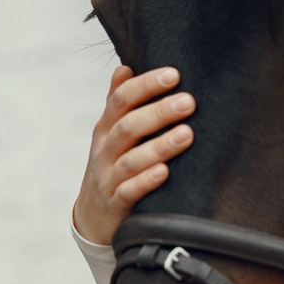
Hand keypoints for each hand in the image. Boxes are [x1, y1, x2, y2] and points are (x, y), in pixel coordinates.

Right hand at [72, 65, 194, 243]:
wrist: (94, 216)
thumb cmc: (113, 166)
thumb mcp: (111, 134)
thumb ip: (118, 103)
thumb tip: (125, 67)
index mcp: (106, 129)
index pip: (121, 100)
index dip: (145, 86)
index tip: (174, 74)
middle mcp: (105, 151)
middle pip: (128, 127)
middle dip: (159, 113)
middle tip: (189, 101)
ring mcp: (108, 178)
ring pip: (131, 160)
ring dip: (160, 146)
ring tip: (187, 134)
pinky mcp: (116, 204)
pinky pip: (130, 191)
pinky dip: (146, 181)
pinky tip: (165, 171)